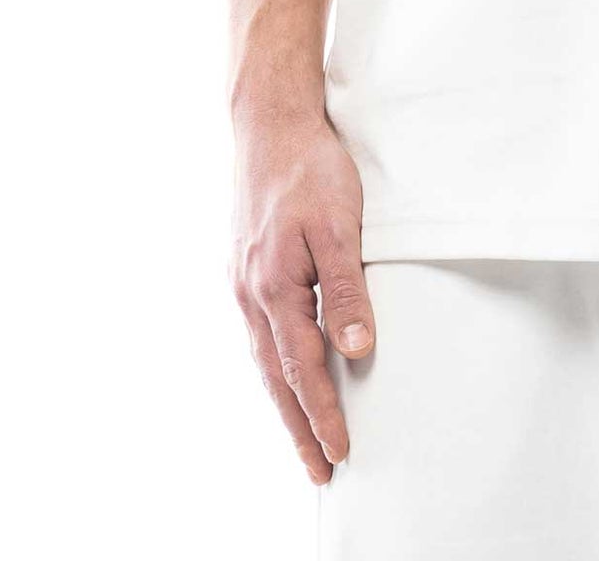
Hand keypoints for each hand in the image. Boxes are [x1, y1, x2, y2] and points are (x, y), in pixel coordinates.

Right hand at [230, 113, 374, 482]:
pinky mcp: (245, 267)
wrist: (269, 123)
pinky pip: (259, 331)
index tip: (341, 454)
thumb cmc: (310, 169)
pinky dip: (273, 364)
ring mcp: (242, 281)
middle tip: (320, 473)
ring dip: (285, 400)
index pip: (304, 370)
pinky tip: (284, 373)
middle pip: (276, 377)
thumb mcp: (339, 226)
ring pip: (264, 357)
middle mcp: (250, 293)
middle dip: (299, 427)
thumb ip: (346, 291)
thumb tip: (356, 353)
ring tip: (303, 437)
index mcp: (273, 289)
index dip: (323, 414)